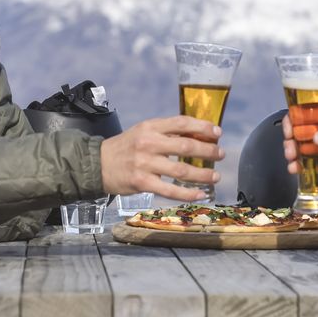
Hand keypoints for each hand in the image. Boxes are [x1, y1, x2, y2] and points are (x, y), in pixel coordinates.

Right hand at [101, 116, 222, 200]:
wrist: (97, 164)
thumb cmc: (125, 148)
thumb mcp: (143, 132)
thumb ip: (166, 133)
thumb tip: (197, 136)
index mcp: (150, 127)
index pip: (182, 122)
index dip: (203, 127)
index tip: (217, 133)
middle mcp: (148, 143)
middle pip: (186, 146)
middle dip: (208, 151)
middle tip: (220, 154)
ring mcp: (145, 164)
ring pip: (182, 170)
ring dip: (203, 174)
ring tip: (215, 176)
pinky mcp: (142, 183)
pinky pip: (170, 190)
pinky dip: (188, 194)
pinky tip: (201, 194)